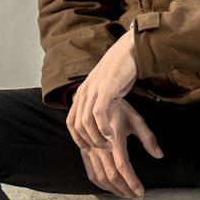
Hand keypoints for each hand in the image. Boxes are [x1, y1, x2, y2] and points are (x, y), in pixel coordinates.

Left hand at [67, 29, 138, 148]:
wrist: (129, 50)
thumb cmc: (120, 70)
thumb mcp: (106, 88)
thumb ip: (99, 102)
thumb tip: (100, 119)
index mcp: (82, 92)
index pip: (71, 121)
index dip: (77, 138)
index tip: (88, 149)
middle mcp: (84, 91)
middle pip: (77, 124)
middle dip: (88, 141)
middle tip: (103, 149)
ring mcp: (93, 89)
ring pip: (86, 121)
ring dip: (96, 137)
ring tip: (108, 145)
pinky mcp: (105, 88)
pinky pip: (98, 113)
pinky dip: (103, 128)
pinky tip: (111, 135)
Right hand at [71, 97, 162, 197]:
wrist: (95, 97)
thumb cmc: (118, 108)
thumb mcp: (136, 119)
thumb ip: (148, 138)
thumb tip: (159, 155)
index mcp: (115, 137)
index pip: (123, 167)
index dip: (132, 182)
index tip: (141, 192)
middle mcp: (100, 145)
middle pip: (111, 176)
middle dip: (125, 190)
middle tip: (136, 196)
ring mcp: (90, 148)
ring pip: (100, 177)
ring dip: (113, 190)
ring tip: (126, 194)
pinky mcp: (84, 150)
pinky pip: (90, 172)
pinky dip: (100, 184)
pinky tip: (110, 188)